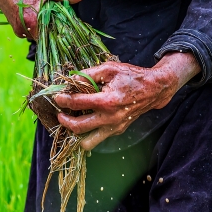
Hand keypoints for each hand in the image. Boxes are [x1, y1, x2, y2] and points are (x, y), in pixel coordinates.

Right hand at [0, 0, 83, 38]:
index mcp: (33, 20)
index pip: (55, 32)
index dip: (64, 28)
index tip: (70, 23)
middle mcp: (26, 30)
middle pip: (48, 34)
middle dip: (56, 26)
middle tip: (59, 13)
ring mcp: (21, 32)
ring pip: (41, 34)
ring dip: (46, 25)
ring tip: (47, 12)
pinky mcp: (18, 31)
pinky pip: (33, 32)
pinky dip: (38, 25)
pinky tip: (37, 14)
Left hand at [54, 53, 199, 150]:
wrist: (153, 89)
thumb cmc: (131, 76)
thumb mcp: (109, 69)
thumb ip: (88, 74)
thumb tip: (71, 79)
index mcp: (107, 101)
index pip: (78, 103)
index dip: (64, 100)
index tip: (57, 98)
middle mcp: (110, 118)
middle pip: (78, 127)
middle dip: (64, 121)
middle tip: (59, 114)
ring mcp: (114, 127)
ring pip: (87, 142)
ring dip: (75, 134)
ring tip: (71, 122)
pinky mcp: (117, 131)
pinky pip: (97, 139)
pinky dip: (87, 133)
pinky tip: (83, 121)